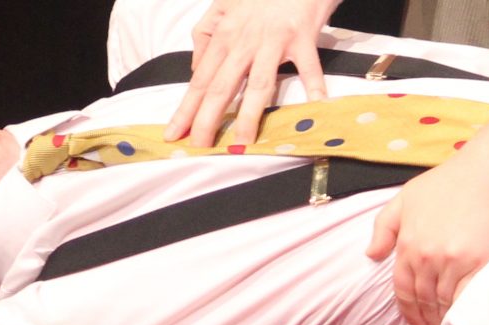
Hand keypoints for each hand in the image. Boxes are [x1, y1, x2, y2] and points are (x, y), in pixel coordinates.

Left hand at [166, 0, 342, 147]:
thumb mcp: (222, 4)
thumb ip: (205, 34)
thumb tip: (195, 69)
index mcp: (223, 35)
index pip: (200, 79)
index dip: (186, 108)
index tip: (174, 133)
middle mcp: (244, 41)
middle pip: (222, 86)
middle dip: (208, 118)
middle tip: (199, 146)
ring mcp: (273, 40)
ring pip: (259, 83)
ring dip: (250, 114)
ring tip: (243, 142)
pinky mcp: (302, 37)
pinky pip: (308, 68)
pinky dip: (313, 88)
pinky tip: (314, 109)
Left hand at [365, 161, 488, 324]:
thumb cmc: (447, 182)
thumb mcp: (404, 198)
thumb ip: (383, 227)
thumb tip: (371, 255)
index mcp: (407, 243)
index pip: (402, 288)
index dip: (408, 311)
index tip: (414, 324)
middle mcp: (427, 256)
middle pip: (423, 299)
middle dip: (425, 319)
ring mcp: (454, 261)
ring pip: (443, 302)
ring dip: (443, 320)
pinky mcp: (480, 263)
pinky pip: (466, 297)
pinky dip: (461, 312)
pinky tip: (462, 321)